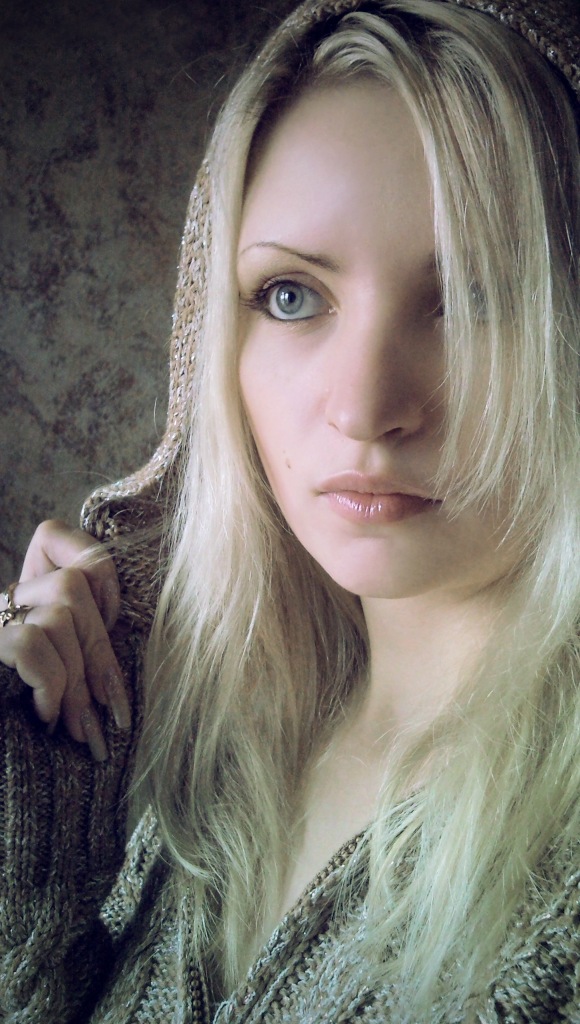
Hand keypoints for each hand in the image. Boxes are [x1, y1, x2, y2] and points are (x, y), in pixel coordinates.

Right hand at [0, 520, 130, 759]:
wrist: (4, 779)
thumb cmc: (29, 731)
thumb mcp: (71, 681)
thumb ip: (88, 645)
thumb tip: (133, 645)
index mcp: (24, 601)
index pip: (52, 536)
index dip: (95, 569)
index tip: (112, 622)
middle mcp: (2, 605)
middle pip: (72, 584)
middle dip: (100, 652)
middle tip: (109, 712)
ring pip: (58, 613)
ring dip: (78, 679)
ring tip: (77, 727)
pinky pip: (31, 644)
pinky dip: (50, 684)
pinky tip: (45, 717)